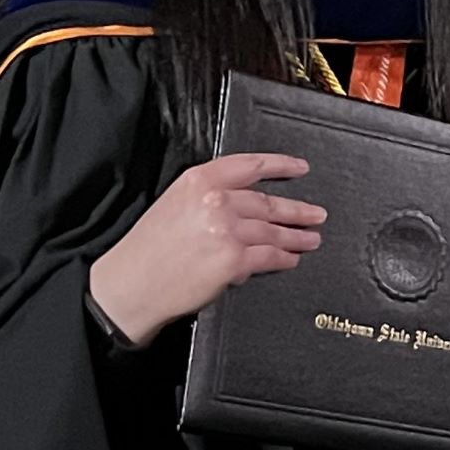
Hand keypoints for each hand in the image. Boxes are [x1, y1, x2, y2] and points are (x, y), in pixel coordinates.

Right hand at [87, 153, 324, 348]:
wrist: (132, 284)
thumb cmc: (149, 249)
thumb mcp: (175, 204)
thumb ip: (209, 196)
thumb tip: (246, 204)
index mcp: (199, 181)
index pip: (250, 165)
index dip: (281, 165)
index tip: (301, 168)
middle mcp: (215, 201)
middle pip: (267, 202)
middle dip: (297, 210)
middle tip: (316, 213)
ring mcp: (227, 230)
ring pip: (274, 230)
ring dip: (297, 236)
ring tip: (311, 239)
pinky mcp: (234, 260)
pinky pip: (270, 257)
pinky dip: (284, 259)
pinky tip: (290, 259)